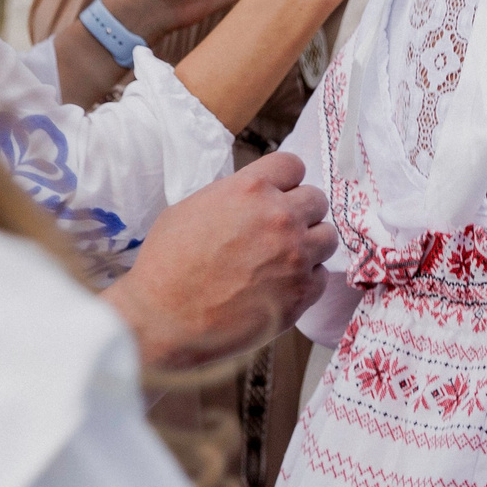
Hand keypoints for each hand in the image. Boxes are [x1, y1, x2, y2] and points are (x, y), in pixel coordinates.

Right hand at [102, 151, 336, 372]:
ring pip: (327, 237)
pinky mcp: (301, 292)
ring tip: (281, 260)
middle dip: (299, 213)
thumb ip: (234, 196)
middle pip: (316, 200)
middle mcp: (280, 217)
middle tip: (277, 232)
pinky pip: (321, 276)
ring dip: (309, 245)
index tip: (278, 195)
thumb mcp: (191, 208)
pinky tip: (279, 287)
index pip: (293, 165)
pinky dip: (305, 281)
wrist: (159, 321)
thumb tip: (257, 196)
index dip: (285, 181)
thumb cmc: (165, 265)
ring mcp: (295, 256)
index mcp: (251, 190)